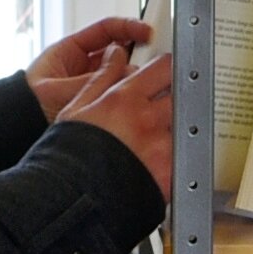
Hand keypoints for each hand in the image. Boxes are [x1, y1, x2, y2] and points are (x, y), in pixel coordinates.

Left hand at [25, 16, 154, 118]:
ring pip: (120, 72)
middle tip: (150, 60)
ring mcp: (91, 81)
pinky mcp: (96, 99)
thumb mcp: (59, 88)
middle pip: (118, 50)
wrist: (18, 125)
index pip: (107, 30)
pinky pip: (115, 91)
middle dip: (135, 54)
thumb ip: (91, 79)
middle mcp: (83, 63)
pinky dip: (125, 93)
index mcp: (71, 50)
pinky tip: (130, 98)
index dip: (129, 27)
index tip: (147, 32)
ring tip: (137, 84)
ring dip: (130, 77)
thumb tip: (122, 72)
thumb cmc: (28, 103)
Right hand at [54, 52, 181, 196]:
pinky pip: (183, 157)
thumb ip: (101, 78)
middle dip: (174, 98)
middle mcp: (147, 120)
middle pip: (180, 95)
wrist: (71, 199)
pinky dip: (176, 158)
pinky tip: (157, 164)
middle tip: (162, 109)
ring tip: (155, 142)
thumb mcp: (77, 109)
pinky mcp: (169, 173)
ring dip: (175, 129)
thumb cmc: (69, 155)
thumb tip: (116, 54)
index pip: (162, 68)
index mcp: (125, 99)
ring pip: (183, 126)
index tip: (165, 73)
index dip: (166, 68)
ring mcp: (162, 147)